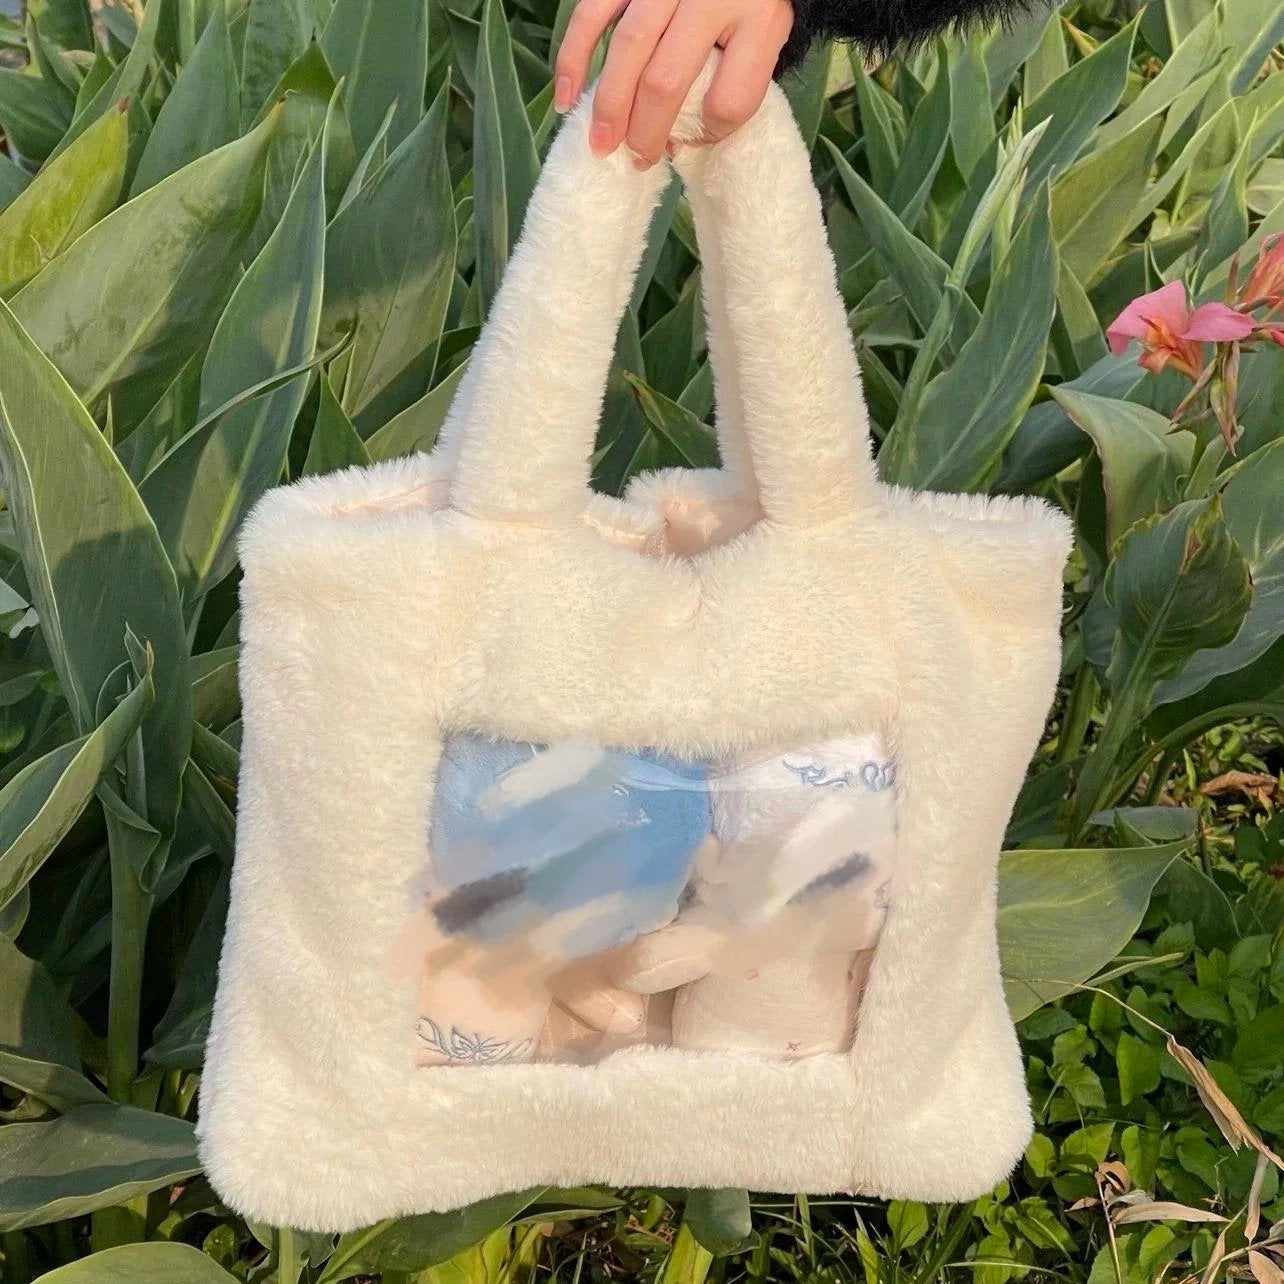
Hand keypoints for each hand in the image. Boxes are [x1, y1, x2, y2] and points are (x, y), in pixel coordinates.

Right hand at [554, 0, 794, 167]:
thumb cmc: (749, 0)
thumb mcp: (766, 37)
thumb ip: (737, 81)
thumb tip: (680, 137)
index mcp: (758, 21)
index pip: (731, 99)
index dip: (711, 134)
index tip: (695, 141)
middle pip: (666, 80)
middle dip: (645, 130)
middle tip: (637, 160)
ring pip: (628, 49)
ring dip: (609, 105)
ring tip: (601, 143)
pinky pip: (592, 11)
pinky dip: (574, 56)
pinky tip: (567, 94)